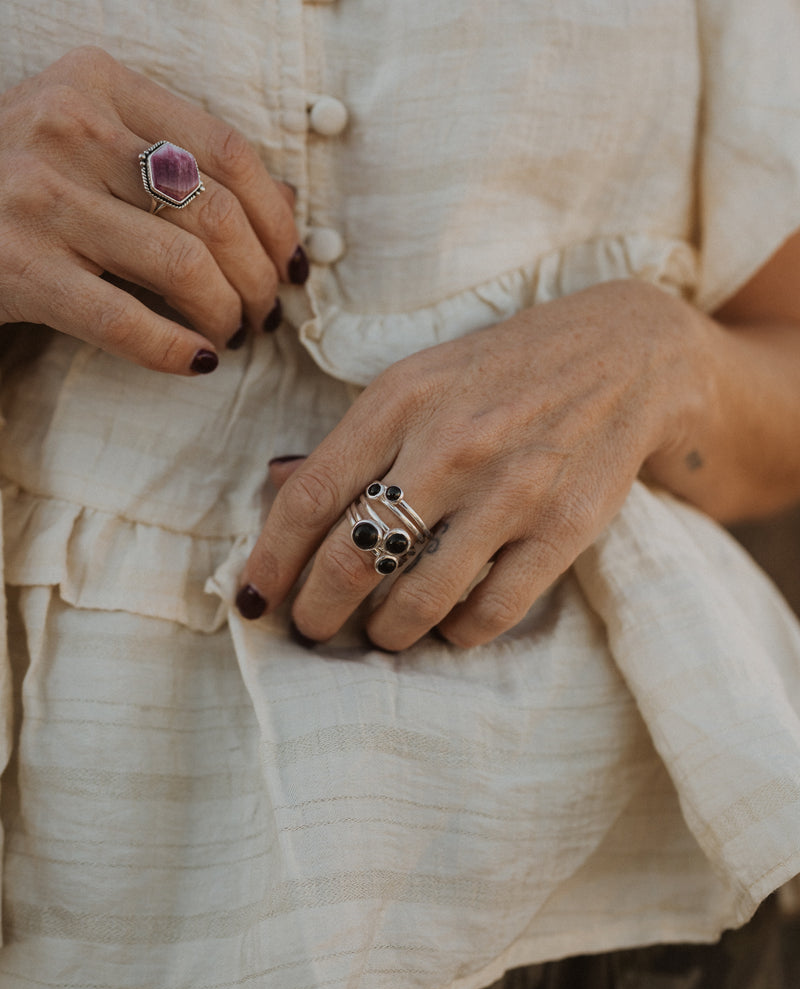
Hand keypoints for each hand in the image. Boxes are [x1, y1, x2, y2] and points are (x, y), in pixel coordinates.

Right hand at [0, 47, 305, 372]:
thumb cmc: (21, 179)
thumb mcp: (88, 136)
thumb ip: (174, 156)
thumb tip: (286, 208)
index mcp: (98, 83)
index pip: (228, 149)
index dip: (278, 217)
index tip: (291, 261)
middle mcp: (71, 127)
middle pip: (217, 212)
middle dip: (259, 278)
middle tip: (264, 313)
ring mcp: (41, 197)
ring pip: (185, 265)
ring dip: (227, 315)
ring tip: (231, 336)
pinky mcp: (19, 266)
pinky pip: (125, 320)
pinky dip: (176, 351)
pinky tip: (196, 362)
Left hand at [238, 280, 703, 649]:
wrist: (626, 356)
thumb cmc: (503, 372)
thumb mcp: (419, 380)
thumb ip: (352, 438)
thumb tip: (276, 486)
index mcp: (401, 399)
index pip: (310, 496)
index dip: (271, 560)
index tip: (254, 599)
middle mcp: (451, 444)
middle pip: (353, 558)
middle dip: (319, 612)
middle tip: (313, 629)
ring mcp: (511, 489)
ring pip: (418, 600)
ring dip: (386, 633)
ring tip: (382, 633)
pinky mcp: (563, 528)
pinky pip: (489, 613)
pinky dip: (456, 633)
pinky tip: (448, 624)